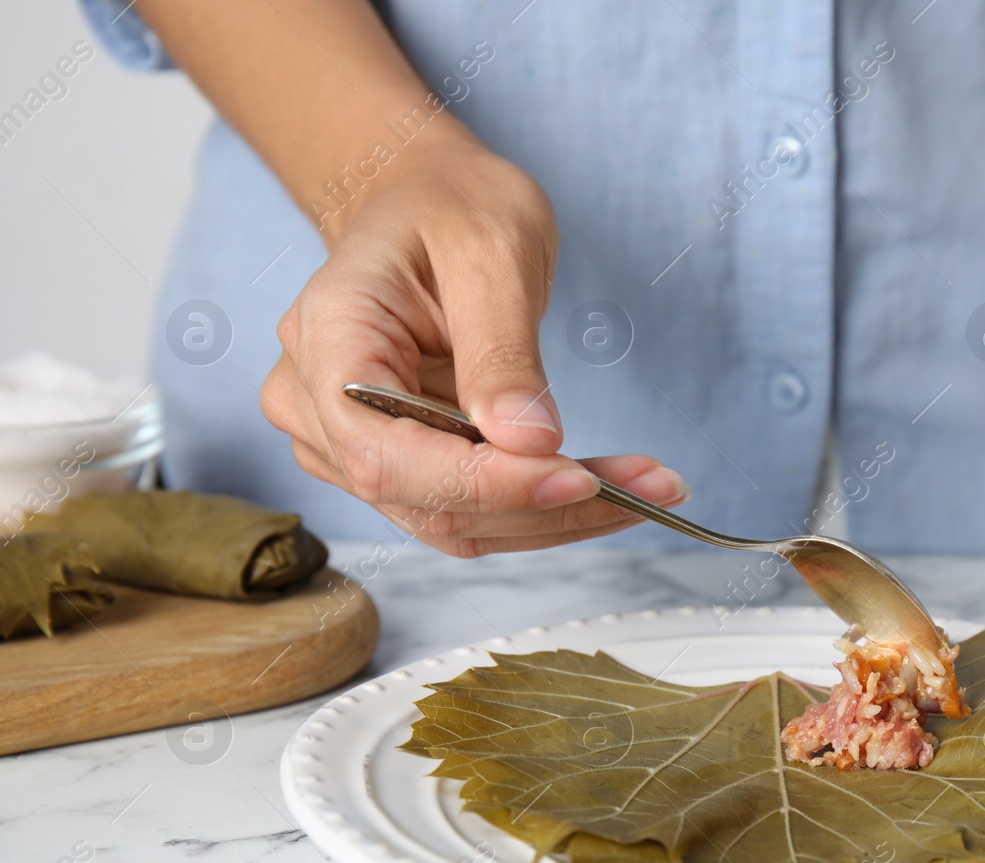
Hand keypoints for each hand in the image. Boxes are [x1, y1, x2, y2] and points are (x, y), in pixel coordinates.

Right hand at [262, 130, 687, 556]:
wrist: (425, 204)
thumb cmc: (451, 208)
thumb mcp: (492, 250)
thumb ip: (503, 351)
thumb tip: (529, 444)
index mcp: (328, 337)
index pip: (386, 451)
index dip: (481, 482)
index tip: (578, 479)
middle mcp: (317, 406)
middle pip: (425, 500)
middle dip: (544, 504)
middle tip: (653, 486)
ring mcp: (350, 445)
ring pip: (455, 522)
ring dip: (560, 516)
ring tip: (652, 486)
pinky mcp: (401, 467)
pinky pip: (473, 510)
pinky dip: (547, 506)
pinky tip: (617, 489)